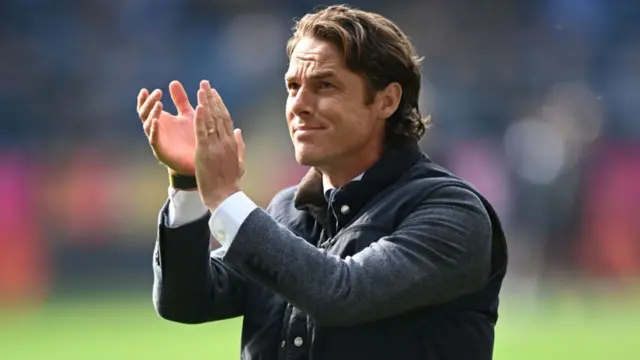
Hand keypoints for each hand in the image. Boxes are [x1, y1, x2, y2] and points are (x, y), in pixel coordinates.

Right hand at [137, 81, 196, 174]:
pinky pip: (154, 140)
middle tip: (157, 93)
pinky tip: (156, 121)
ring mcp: (158, 140)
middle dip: (149, 103)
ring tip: (159, 105)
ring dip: (152, 114)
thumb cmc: (193, 136)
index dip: (144, 99)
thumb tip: (173, 82)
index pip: (147, 108)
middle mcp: (157, 129)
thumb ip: (180, 100)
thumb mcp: (188, 114)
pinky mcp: (161, 152)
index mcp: (161, 120)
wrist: (200, 159)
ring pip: (148, 126)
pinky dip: (154, 130)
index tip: (146, 90)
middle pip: (144, 114)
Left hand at [193, 80, 245, 208]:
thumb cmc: (231, 182)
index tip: (214, 93)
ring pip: (211, 120)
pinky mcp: (205, 151)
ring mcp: (216, 146)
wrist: (224, 196)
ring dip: (205, 102)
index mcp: (232, 143)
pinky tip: (198, 106)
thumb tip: (238, 130)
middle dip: (211, 98)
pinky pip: (202, 131)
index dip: (219, 104)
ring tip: (200, 89)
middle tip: (205, 84)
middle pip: (218, 115)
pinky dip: (200, 118)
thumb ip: (239, 145)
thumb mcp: (239, 162)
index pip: (226, 119)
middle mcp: (225, 141)